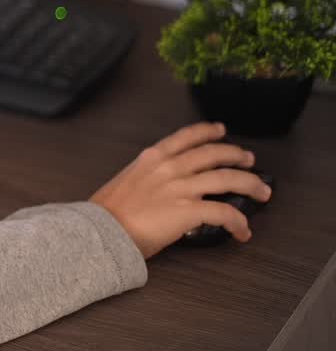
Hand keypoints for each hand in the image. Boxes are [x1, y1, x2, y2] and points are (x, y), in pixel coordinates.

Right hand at [90, 122, 271, 258]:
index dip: (208, 131)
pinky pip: (224, 213)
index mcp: (152, 158)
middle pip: (214, 154)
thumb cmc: (108, 211)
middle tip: (248, 160)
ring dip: (250, 184)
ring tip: (261, 191)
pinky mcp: (189, 211)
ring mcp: (181, 189)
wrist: (101, 230)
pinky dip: (239, 222)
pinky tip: (243, 231)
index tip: (221, 130)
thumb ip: (148, 176)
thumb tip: (161, 186)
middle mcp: (170, 168)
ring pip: (228, 179)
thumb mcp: (126, 180)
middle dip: (236, 155)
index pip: (187, 137)